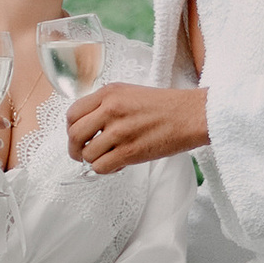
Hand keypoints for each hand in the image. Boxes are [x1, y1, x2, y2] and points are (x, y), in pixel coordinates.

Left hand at [69, 84, 212, 174]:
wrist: (193, 114)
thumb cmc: (167, 105)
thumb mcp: (131, 93)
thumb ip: (107, 104)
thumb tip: (87, 125)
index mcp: (109, 93)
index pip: (73, 113)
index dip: (70, 129)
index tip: (77, 136)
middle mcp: (111, 109)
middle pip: (74, 135)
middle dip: (75, 149)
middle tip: (81, 154)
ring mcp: (120, 131)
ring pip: (87, 154)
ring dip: (94, 160)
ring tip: (109, 158)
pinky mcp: (130, 151)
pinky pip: (102, 167)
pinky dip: (106, 170)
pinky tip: (118, 164)